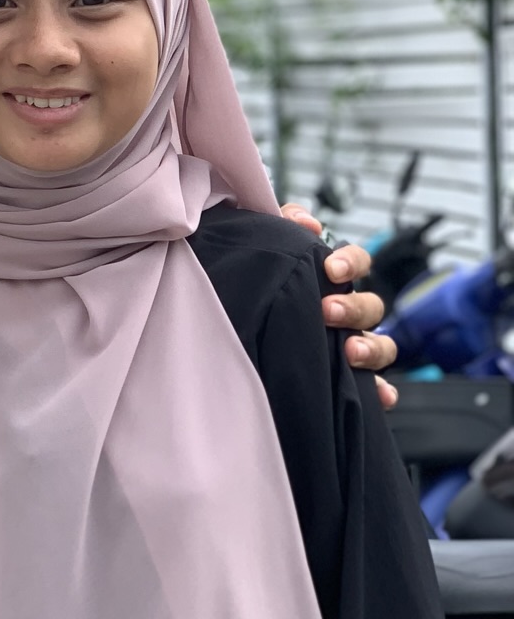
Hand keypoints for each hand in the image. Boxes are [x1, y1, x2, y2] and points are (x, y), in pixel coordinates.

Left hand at [278, 203, 398, 407]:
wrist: (236, 325)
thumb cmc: (262, 279)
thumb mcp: (268, 244)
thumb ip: (286, 222)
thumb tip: (308, 222)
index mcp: (332, 279)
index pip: (356, 262)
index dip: (351, 262)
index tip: (331, 268)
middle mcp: (347, 311)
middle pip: (370, 307)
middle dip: (353, 308)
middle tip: (327, 311)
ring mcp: (351, 344)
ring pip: (382, 346)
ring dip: (371, 348)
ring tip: (350, 352)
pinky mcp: (347, 379)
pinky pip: (375, 387)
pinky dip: (382, 391)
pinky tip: (381, 396)